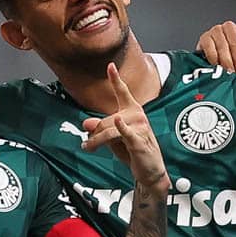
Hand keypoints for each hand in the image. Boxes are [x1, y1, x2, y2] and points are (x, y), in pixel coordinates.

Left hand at [81, 64, 169, 191]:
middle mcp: (138, 116)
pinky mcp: (140, 141)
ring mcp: (140, 128)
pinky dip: (122, 127)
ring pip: (108, 130)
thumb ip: (100, 129)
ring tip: (88, 147)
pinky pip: (126, 133)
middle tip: (87, 145)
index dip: (116, 78)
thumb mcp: (113, 139)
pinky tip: (119, 120)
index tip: (110, 65)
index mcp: (133, 111)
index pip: (122, 92)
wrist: (149, 172)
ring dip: (96, 141)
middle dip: (94, 134)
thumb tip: (86, 123)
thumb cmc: (133, 152)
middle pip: (105, 120)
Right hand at [196, 21, 235, 73]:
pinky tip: (217, 65)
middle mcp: (230, 27)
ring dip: (227, 61)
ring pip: (223, 46)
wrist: (211, 61)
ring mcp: (216, 31)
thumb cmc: (232, 59)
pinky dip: (214, 58)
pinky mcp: (204, 38)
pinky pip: (210, 48)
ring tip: (230, 70)